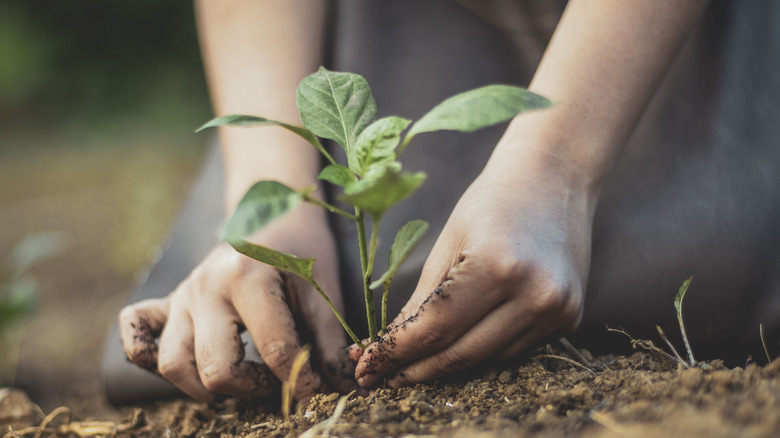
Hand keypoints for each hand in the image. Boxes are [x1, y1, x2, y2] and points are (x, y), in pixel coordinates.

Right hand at [119, 204, 350, 401]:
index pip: (273, 352)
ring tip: (239, 379)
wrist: (271, 209)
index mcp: (247, 278)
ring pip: (172, 364)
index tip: (316, 394)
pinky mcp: (167, 301)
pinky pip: (137, 335)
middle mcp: (205, 287)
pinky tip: (188, 364)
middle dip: (250, 388)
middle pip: (214, 369)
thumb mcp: (323, 289)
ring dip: (204, 386)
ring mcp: (182, 295)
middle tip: (274, 381)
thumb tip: (341, 388)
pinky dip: (149, 357)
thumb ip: (328, 341)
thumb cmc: (301, 248)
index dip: (301, 383)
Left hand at [350, 155, 591, 387]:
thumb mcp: (447, 245)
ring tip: (413, 364)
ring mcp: (558, 310)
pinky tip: (459, 344)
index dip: (394, 355)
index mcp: (496, 267)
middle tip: (381, 378)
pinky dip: (482, 351)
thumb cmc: (491, 203)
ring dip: (447, 365)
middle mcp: (534, 295)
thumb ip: (420, 303)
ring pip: (487, 360)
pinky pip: (513, 350)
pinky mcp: (571, 316)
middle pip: (460, 356)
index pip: (434, 330)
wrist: (554, 178)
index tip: (366, 370)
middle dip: (415, 371)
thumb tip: (388, 349)